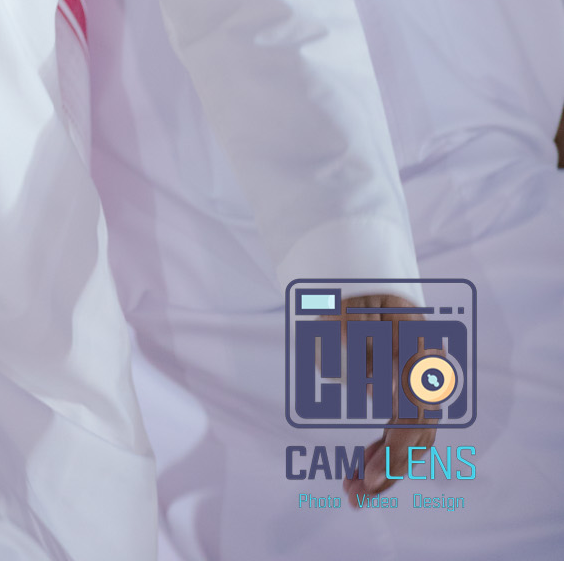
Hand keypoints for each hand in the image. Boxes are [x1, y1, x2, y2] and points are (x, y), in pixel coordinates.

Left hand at [341, 293, 438, 501]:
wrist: (363, 273)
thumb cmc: (351, 292)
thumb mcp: (343, 313)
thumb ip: (348, 343)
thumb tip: (356, 381)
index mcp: (415, 351)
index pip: (414, 415)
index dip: (395, 450)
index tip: (369, 476)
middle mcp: (425, 371)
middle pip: (419, 433)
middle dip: (389, 469)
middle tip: (356, 495)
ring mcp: (419, 381)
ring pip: (414, 436)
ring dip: (386, 464)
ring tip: (354, 487)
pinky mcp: (406, 388)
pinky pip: (403, 426)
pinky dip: (384, 448)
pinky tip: (363, 464)